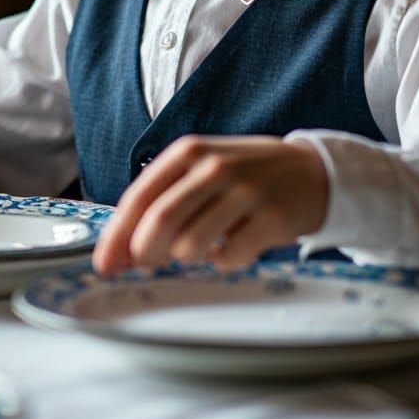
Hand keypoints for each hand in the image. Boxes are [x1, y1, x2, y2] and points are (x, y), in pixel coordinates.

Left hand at [92, 134, 328, 274]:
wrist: (312, 172)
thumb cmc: (247, 175)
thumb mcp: (203, 169)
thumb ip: (164, 200)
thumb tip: (122, 249)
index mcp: (190, 152)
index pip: (139, 197)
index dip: (117, 236)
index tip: (105, 264)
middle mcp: (215, 167)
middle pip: (159, 222)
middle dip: (142, 254)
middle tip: (144, 266)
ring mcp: (245, 192)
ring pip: (190, 245)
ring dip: (188, 257)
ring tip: (204, 246)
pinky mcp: (271, 219)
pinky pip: (228, 258)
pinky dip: (223, 261)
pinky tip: (234, 245)